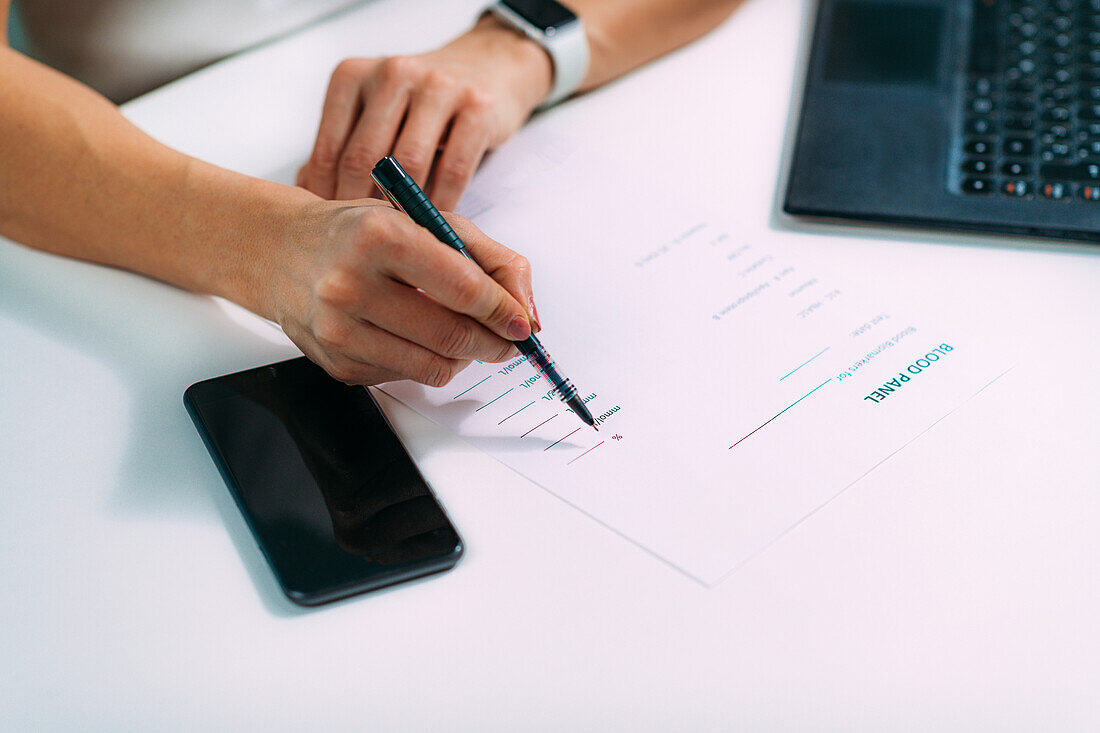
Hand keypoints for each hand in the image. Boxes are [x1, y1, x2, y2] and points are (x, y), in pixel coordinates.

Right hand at [263, 198, 539, 386]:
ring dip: (462, 357)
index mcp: (379, 236)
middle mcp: (351, 284)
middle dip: (493, 343)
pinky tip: (412, 335)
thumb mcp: (429, 221)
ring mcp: (339, 330)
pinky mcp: (336, 364)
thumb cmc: (362, 233)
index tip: (522, 324)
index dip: (503, 312)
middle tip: (506, 339)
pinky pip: (406, 378)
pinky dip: (424, 361)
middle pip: (451, 336)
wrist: (283, 252)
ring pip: (433, 367)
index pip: (463, 289)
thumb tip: (526, 313)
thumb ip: (490, 260)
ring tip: (462, 335)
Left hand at [297, 15, 552, 210]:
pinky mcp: (477, 106)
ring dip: (405, 208)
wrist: (487, 66)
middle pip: (365, 158)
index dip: (328, 198)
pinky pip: (453, 169)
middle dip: (363, 208)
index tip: (335, 231)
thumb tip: (305, 192)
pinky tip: (437, 219)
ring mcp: (437, 86)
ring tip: (402, 235)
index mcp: (352, 76)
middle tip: (368, 243)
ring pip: (410, 164)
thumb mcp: (373, 112)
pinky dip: (444, 202)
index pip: (329, 149)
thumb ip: (341, 147)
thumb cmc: (419, 102)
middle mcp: (391, 73)